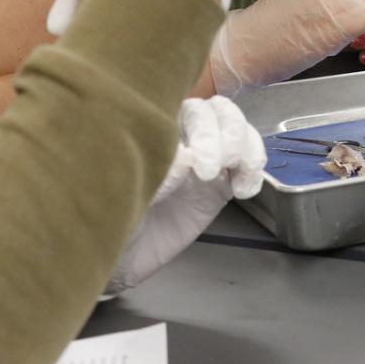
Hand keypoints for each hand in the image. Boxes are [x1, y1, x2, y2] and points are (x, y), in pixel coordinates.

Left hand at [104, 96, 265, 296]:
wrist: (119, 257)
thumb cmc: (110, 215)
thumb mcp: (125, 195)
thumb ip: (157, 176)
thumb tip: (187, 157)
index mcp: (154, 127)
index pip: (189, 106)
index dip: (202, 129)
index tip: (195, 164)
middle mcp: (182, 135)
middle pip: (219, 111)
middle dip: (224, 137)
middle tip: (210, 173)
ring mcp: (205, 158)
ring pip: (238, 129)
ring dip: (246, 148)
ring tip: (237, 178)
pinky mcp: (219, 184)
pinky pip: (247, 164)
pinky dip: (254, 171)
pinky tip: (244, 191)